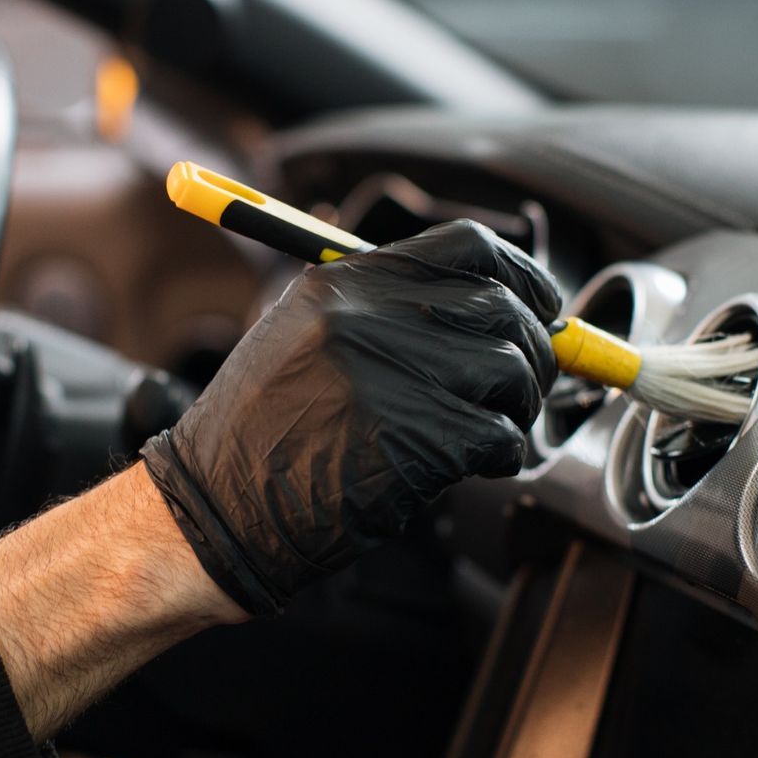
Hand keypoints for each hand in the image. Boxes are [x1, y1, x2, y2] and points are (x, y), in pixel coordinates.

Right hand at [141, 220, 560, 616]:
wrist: (216, 510)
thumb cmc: (263, 435)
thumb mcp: (305, 338)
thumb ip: (388, 312)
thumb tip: (498, 307)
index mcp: (346, 283)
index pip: (469, 247)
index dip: (522, 276)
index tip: (541, 306)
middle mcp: (369, 318)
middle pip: (502, 309)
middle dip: (533, 352)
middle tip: (522, 387)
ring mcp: (392, 378)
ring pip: (510, 372)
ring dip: (517, 408)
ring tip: (488, 431)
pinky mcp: (414, 441)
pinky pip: (499, 435)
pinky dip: (502, 454)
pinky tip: (474, 466)